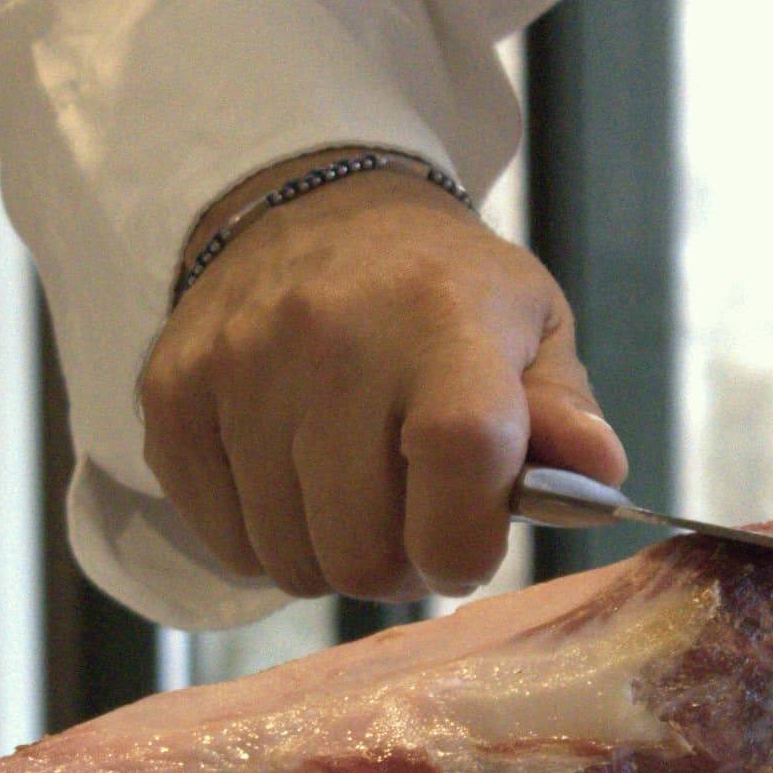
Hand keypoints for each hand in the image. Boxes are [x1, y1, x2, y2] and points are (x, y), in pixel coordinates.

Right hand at [140, 157, 626, 598]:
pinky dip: (266, 538)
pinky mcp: (173, 396)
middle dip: (400, 564)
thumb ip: (565, 411)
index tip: (469, 545)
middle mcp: (329, 337)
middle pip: (363, 549)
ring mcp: (237, 367)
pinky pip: (225, 542)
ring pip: (291, 560)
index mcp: (439, 317)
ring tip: (352, 493)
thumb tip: (600, 475)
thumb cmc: (436, 290)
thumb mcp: (529, 324)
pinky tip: (293, 480)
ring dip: (331, 556)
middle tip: (411, 519)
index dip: (466, 540)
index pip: (458, 456)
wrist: (306, 209)